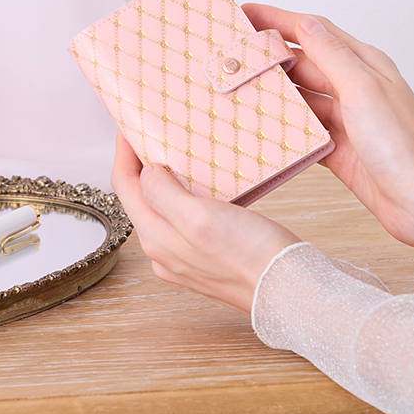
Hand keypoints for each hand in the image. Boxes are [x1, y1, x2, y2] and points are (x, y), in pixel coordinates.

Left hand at [110, 131, 300, 314]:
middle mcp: (164, 250)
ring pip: (163, 209)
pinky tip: (204, 186)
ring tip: (176, 153)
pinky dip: (187, 197)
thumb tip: (146, 174)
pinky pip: (186, 220)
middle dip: (142, 165)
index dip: (124, 152)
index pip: (125, 186)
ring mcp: (185, 256)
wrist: (289, 289)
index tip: (129, 124)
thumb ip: (163, 195)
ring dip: (165, 180)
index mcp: (156, 238)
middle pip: (140, 198)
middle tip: (151, 135)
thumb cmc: (250, 257)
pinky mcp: (207, 258)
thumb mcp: (199, 218)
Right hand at [243, 3, 413, 255]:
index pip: (314, 30)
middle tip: (232, 51)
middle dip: (267, 55)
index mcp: (364, 64)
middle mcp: (354, 87)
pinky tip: (259, 125)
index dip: (278, 18)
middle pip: (302, 62)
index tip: (245, 11)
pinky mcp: (337, 148)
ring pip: (299, 96)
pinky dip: (280, 125)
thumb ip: (330, 54)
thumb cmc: (401, 145)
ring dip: (271, 90)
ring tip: (237, 85)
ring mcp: (345, 118)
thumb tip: (303, 22)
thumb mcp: (362, 89)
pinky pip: (301, 129)